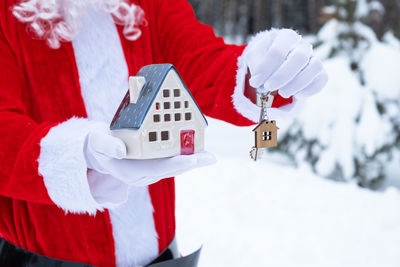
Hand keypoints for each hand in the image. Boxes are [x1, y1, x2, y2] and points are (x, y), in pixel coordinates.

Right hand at [84, 131, 214, 185]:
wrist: (98, 154)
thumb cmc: (98, 146)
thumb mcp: (97, 143)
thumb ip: (107, 145)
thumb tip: (121, 150)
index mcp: (130, 171)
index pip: (156, 168)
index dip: (174, 164)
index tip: (191, 160)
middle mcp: (142, 175)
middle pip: (170, 170)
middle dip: (191, 164)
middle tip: (210, 158)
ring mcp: (148, 172)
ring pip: (173, 167)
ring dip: (192, 161)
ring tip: (210, 156)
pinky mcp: (153, 166)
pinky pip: (171, 161)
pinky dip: (184, 156)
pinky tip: (197, 150)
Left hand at [243, 28, 327, 98]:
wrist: (275, 62)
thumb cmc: (264, 57)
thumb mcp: (254, 57)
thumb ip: (255, 66)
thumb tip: (258, 81)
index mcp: (285, 36)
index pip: (277, 51)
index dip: (265, 69)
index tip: (255, 82)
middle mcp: (303, 45)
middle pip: (299, 58)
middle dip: (282, 76)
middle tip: (268, 87)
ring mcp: (313, 58)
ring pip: (314, 68)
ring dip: (296, 84)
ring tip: (282, 93)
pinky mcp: (320, 72)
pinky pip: (321, 80)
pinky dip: (309, 90)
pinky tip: (296, 95)